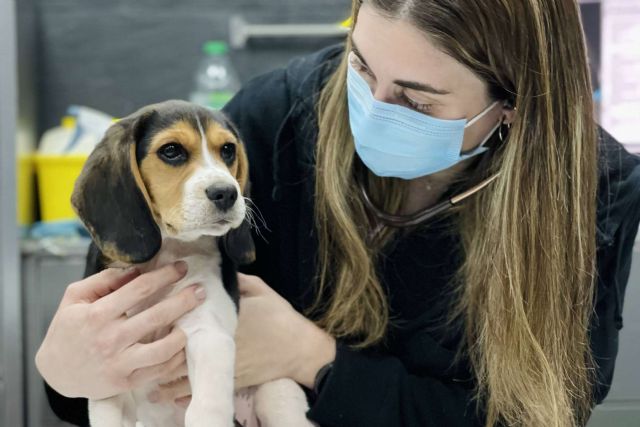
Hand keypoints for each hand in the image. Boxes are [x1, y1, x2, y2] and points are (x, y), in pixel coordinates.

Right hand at [35, 262, 205, 399]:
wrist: (56, 372)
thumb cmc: (68, 329)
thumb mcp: (75, 297)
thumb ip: (104, 280)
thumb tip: (136, 268)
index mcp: (97, 314)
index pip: (140, 289)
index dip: (164, 275)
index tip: (181, 267)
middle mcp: (111, 339)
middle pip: (157, 315)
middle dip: (184, 299)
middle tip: (200, 290)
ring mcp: (120, 362)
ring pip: (163, 348)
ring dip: (184, 332)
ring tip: (194, 320)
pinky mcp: (127, 381)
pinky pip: (160, 370)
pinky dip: (177, 357)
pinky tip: (185, 344)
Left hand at [150, 273, 335, 405]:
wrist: (300, 351)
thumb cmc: (280, 317)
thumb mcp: (259, 289)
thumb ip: (235, 280)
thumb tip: (214, 270)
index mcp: (220, 318)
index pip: (184, 320)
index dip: (163, 320)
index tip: (148, 317)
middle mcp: (215, 343)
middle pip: (176, 349)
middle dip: (155, 350)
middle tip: (136, 348)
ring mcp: (221, 364)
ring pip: (182, 374)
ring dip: (161, 375)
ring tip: (142, 376)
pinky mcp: (228, 380)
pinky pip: (198, 389)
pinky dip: (179, 393)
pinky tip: (166, 394)